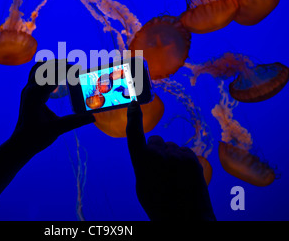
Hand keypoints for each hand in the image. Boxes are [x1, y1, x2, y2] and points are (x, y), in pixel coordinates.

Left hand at [11, 60, 94, 155]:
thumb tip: (92, 117)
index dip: (66, 70)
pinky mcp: (28, 93)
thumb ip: (75, 122)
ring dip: (52, 65)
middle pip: (44, 68)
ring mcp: (27, 90)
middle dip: (60, 65)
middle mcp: (29, 90)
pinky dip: (46, 71)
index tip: (79, 68)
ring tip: (67, 66)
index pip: (51, 76)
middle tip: (76, 66)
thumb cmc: (36, 137)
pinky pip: (36, 75)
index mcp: (35, 96)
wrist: (21, 143)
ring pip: (38, 68)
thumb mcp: (57, 130)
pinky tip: (56, 76)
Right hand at [126, 101, 215, 220]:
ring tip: (175, 178)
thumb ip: (142, 164)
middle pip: (156, 141)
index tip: (134, 105)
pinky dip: (183, 161)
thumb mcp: (142, 186)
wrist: (187, 220)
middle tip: (161, 172)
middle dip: (157, 151)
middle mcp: (158, 154)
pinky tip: (184, 176)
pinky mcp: (191, 158)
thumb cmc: (159, 205)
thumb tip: (148, 153)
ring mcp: (176, 155)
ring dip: (171, 157)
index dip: (133, 118)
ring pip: (171, 147)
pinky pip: (183, 152)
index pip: (134, 134)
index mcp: (141, 161)